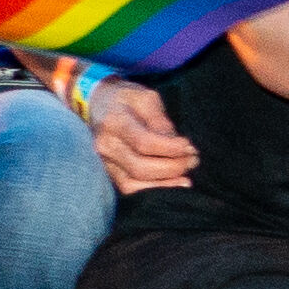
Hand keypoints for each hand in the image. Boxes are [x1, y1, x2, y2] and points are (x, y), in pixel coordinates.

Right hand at [85, 77, 198, 192]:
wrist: (96, 103)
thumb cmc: (126, 98)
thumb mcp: (147, 98)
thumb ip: (161, 122)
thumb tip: (178, 146)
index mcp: (114, 122)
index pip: (144, 143)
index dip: (171, 149)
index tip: (190, 147)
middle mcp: (104, 145)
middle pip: (140, 167)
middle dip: (173, 167)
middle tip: (193, 160)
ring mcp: (103, 161)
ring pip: (133, 184)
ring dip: (164, 183)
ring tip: (186, 175)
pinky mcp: (108, 171)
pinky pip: (128, 188)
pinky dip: (152, 189)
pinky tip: (172, 184)